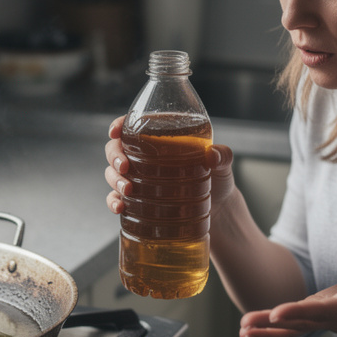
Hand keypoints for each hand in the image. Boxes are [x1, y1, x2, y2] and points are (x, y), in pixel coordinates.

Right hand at [104, 116, 236, 214]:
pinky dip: (114, 202)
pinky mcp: (138, 200)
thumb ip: (223, 155)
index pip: (132, 125)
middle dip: (114, 157)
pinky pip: (117, 198)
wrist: (218, 211)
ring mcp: (139, 179)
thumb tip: (212, 156)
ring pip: (113, 173)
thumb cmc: (217, 179)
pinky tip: (119, 207)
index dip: (119, 125)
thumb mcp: (223, 165)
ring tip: (127, 190)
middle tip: (124, 167)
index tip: (115, 132)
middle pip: (116, 149)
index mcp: (160, 138)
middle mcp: (144, 156)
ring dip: (114, 180)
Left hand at [238, 258, 336, 336]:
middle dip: (273, 325)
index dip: (300, 312)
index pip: (323, 311)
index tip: (277, 314)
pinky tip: (247, 329)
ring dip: (265, 330)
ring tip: (241, 330)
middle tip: (246, 325)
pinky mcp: (312, 318)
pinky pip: (288, 327)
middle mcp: (332, 319)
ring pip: (290, 329)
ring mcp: (321, 321)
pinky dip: (268, 329)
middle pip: (300, 323)